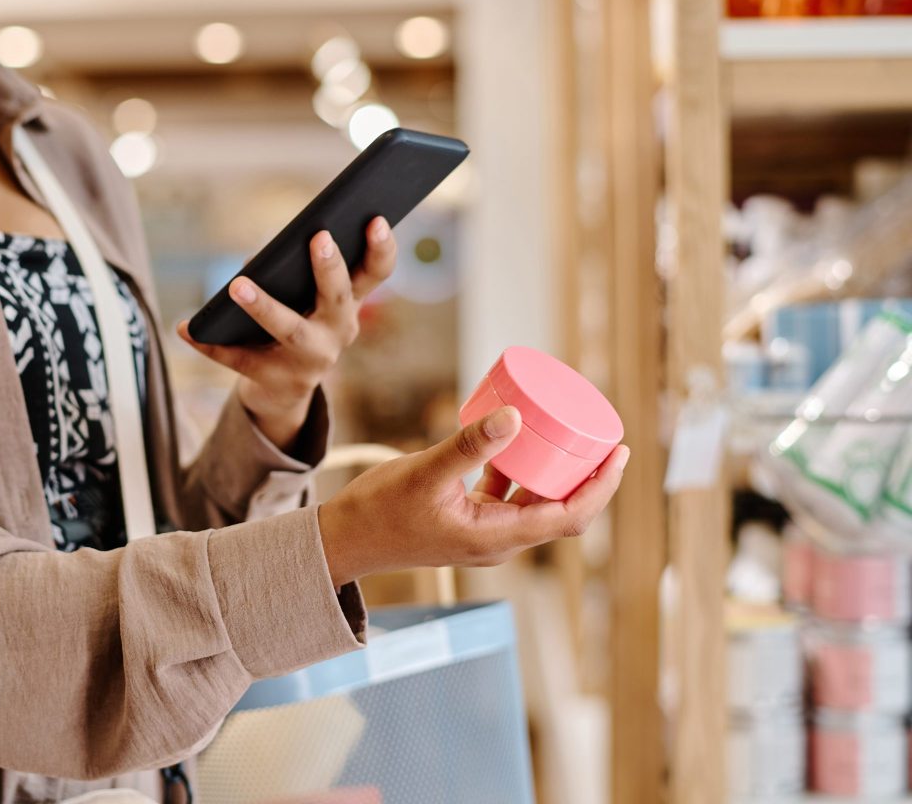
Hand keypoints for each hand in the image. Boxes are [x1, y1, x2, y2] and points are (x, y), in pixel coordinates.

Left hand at [175, 217, 397, 437]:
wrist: (284, 391)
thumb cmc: (296, 324)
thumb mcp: (309, 301)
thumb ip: (298, 274)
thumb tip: (260, 259)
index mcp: (349, 304)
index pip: (377, 273)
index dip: (381, 248)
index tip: (377, 219)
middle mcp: (338, 332)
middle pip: (339, 297)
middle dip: (330, 268)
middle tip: (319, 238)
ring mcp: (310, 360)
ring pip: (290, 329)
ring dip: (264, 306)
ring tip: (237, 284)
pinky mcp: (276, 379)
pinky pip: (239, 358)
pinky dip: (209, 344)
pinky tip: (186, 327)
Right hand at [317, 406, 628, 585]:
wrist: (342, 541)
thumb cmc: (379, 511)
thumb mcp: (425, 473)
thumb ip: (469, 446)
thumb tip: (516, 416)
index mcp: (496, 538)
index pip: (569, 517)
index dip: (601, 487)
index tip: (618, 452)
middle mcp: (497, 543)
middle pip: (561, 513)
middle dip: (587, 478)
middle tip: (602, 438)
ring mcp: (483, 536)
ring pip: (536, 507)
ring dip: (556, 477)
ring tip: (569, 438)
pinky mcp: (468, 525)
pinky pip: (509, 501)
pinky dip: (522, 476)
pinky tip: (516, 444)